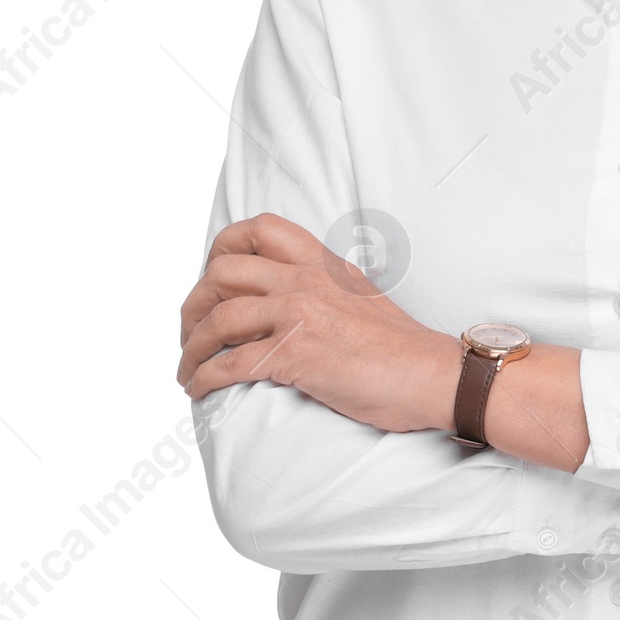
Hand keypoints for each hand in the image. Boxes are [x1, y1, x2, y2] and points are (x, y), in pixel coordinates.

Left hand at [177, 213, 462, 433]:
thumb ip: (324, 285)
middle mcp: (306, 280)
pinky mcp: (295, 356)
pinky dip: (204, 378)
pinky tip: (199, 389)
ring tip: (188, 368)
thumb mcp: (360, 294)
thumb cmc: (400, 345)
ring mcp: (299, 315)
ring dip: (192, 347)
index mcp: (321, 263)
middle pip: (223, 273)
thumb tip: (290, 297)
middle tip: (190, 332)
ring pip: (218, 319)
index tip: (211, 278)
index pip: (259, 229)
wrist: (431, 374)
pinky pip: (230, 364)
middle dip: (194, 304)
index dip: (221, 248)